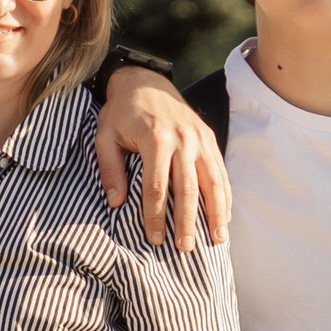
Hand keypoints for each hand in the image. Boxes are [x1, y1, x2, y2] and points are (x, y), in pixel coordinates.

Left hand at [95, 69, 230, 255]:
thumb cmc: (121, 113)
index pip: (157, 186)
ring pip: (212, 182)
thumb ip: (110, 169)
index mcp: (156, 138)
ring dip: (216, 213)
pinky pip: (220, 172)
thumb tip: (115, 203)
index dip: (156, 215)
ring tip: (217, 240)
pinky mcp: (210, 138)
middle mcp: (183, 139)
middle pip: (188, 189)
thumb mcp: (105, 136)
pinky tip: (225, 217)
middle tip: (185, 249)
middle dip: (187, 222)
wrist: (146, 81)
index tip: (155, 239)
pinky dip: (225, 196)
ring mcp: (200, 138)